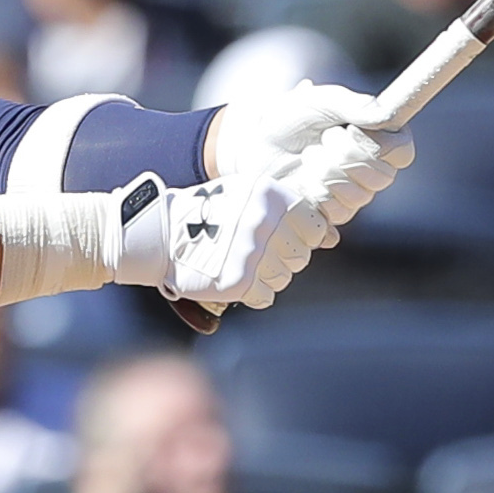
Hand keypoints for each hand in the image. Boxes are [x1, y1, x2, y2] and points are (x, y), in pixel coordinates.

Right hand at [128, 172, 323, 313]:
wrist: (161, 234)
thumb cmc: (209, 214)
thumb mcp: (247, 197)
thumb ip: (289, 213)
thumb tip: (332, 238)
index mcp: (268, 195)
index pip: (313, 227)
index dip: (300, 238)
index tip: (279, 239)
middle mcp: (262, 222)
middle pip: (300, 256)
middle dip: (282, 259)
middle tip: (254, 254)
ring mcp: (250, 252)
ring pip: (285, 278)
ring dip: (267, 277)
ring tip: (242, 265)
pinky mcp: (238, 281)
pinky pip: (266, 297)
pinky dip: (253, 294)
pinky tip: (236, 280)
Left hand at [215, 81, 414, 226]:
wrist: (252, 144)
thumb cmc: (288, 118)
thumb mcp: (317, 101)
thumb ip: (353, 104)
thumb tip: (385, 115)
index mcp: (376, 139)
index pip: (402, 152)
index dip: (385, 146)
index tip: (354, 131)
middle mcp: (368, 171)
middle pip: (382, 177)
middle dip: (347, 156)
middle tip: (323, 141)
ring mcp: (349, 197)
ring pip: (357, 198)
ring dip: (326, 173)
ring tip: (306, 158)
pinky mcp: (326, 216)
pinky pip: (334, 216)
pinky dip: (313, 195)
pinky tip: (300, 182)